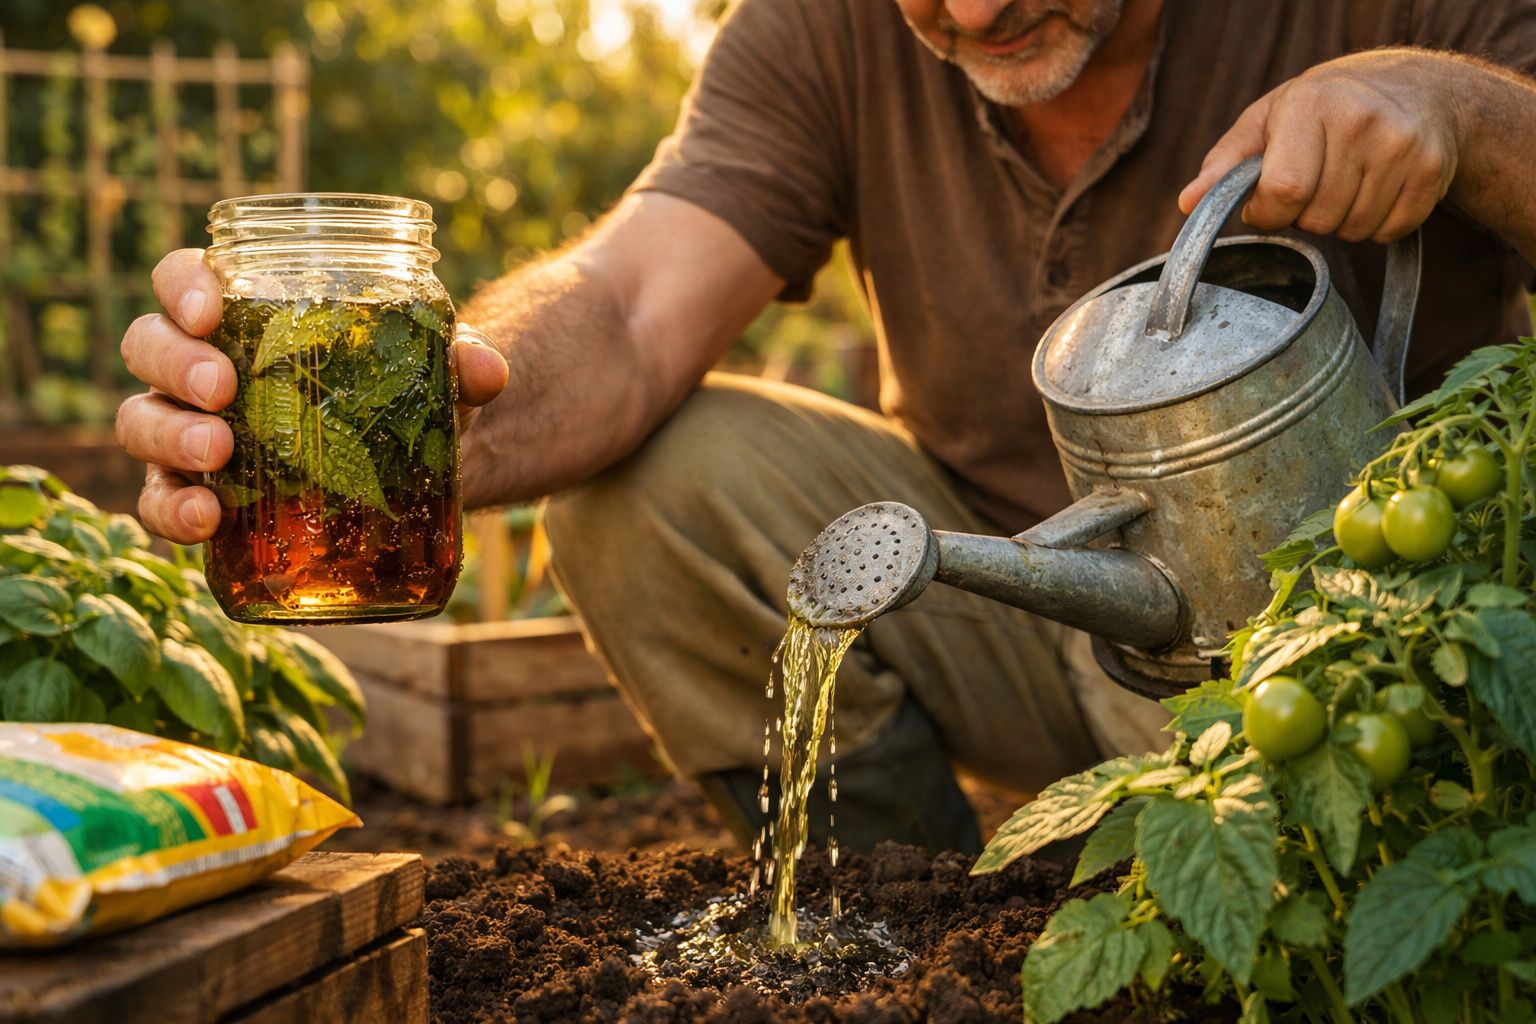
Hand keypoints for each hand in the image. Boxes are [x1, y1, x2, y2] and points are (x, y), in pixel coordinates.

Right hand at [115, 249, 509, 543]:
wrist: (419, 470)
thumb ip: (462, 362)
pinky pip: (163, 502)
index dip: (182, 286)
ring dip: (169, 436)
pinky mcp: (202, 494)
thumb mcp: (439, 373)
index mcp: (244, 315)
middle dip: (176, 365)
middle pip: (150, 347)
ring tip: (218, 454)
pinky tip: (205, 522)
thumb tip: (486, 369)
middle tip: (225, 390)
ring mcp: (192, 431)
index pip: (185, 280)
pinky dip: (172, 512)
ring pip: (142, 421)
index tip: (210, 308)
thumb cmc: (406, 394)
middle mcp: (202, 367)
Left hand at [1178, 50, 1461, 243]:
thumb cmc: (1321, 110)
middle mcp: (1361, 120)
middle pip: (1317, 218)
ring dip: (1340, 223)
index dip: (1268, 212)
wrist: (1413, 88)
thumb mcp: (1266, 122)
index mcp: (1311, 105)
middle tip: (1315, 183)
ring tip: (1345, 183)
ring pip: (1353, 232)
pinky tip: (1376, 190)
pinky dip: (1377, 225)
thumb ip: (1225, 165)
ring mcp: (1403, 145)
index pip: (1283, 191)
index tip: (1270, 202)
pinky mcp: (1433, 170)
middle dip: (1305, 216)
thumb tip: (1187, 203)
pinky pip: (1388, 232)